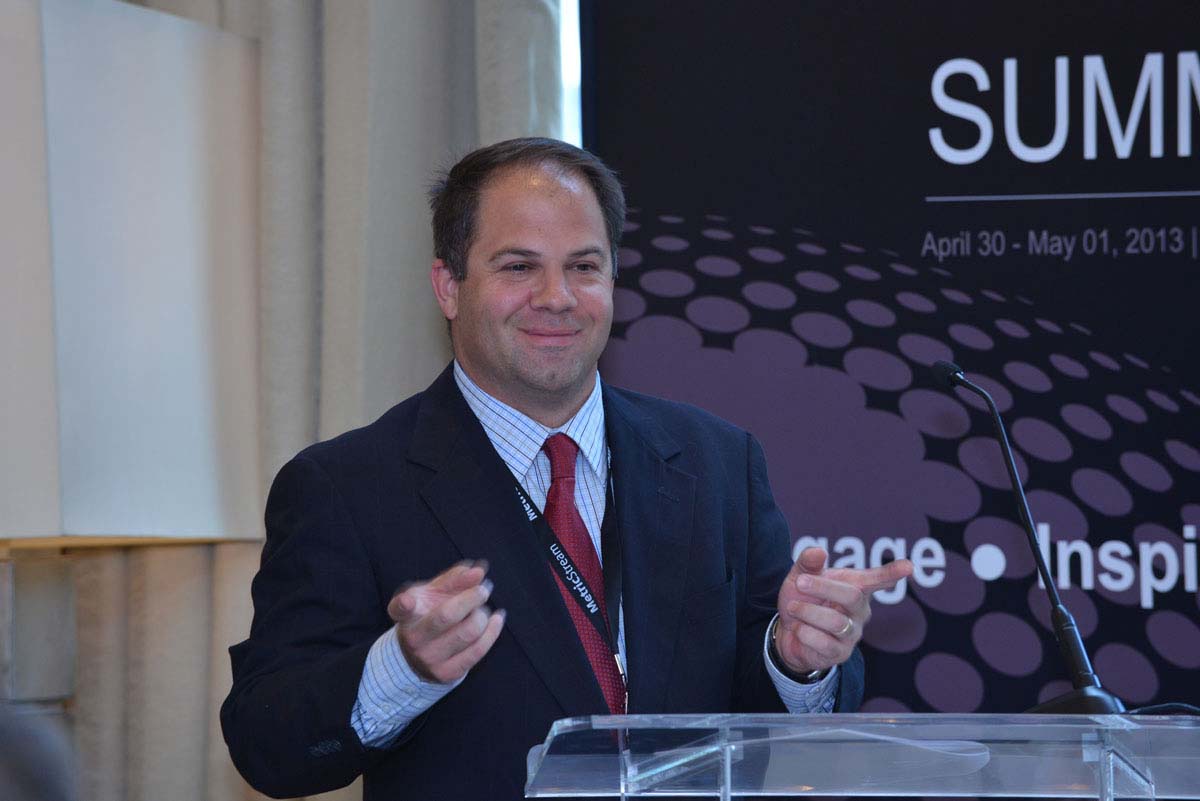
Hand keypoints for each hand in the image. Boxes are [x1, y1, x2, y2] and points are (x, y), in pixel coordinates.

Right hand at [387, 560, 506, 683]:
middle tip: (484, 589)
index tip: (408, 601)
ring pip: (468, 632)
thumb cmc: (428, 616)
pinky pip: (478, 650)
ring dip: (483, 615)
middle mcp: (414, 638)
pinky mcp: (447, 673)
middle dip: (472, 598)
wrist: (418, 658)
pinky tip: (497, 619)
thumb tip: (479, 571)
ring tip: (484, 608)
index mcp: (406, 615)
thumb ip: (455, 579)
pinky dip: (492, 631)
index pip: (400, 608)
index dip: (404, 604)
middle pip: (446, 616)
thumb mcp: (434, 594)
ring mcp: (429, 659)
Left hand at [774, 547, 912, 674]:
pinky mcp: (839, 654)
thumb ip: (808, 563)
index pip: (876, 580)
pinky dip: (803, 632)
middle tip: (800, 582)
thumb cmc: (801, 599)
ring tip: (792, 607)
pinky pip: (823, 643)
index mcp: (854, 588)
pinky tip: (798, 628)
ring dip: (808, 611)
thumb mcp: (800, 577)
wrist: (786, 633)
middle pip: (852, 596)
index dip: (891, 573)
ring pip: (835, 622)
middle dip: (823, 587)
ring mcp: (852, 634)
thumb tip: (818, 551)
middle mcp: (859, 611)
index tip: (908, 566)